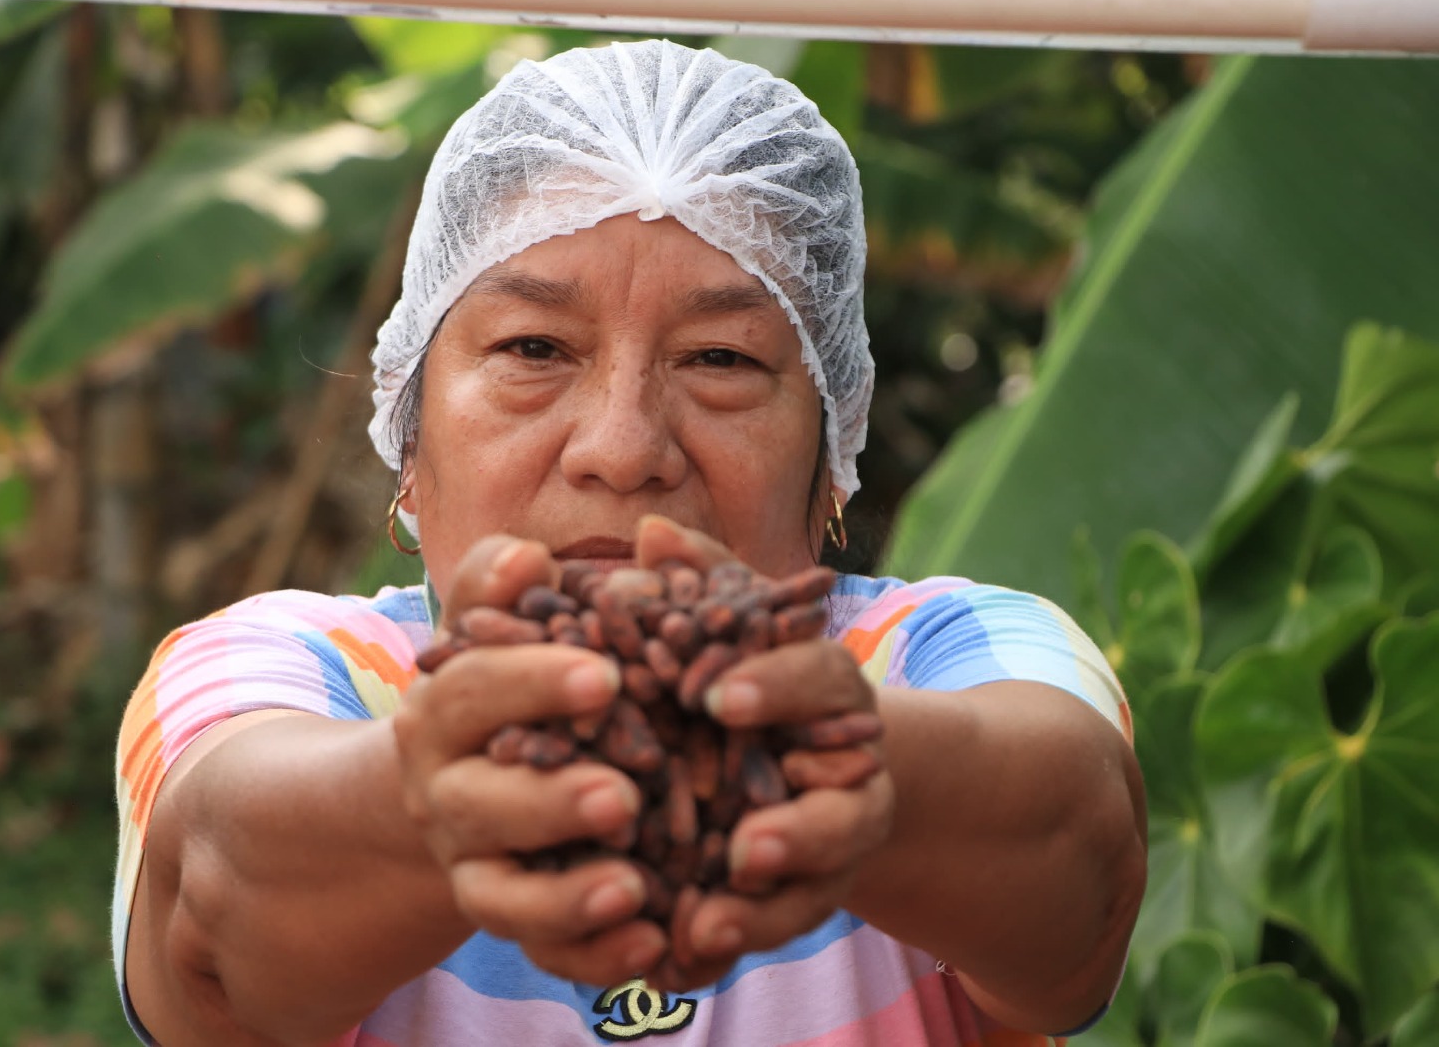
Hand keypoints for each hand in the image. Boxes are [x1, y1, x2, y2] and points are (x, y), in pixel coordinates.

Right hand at [393, 535, 669, 983]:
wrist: (462, 784)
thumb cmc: (507, 685)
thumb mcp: (495, 626)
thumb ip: (501, 582)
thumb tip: (527, 557)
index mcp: (442, 711)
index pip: (475, 689)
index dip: (531, 683)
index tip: (603, 676)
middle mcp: (447, 795)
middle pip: (482, 803)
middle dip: (550, 802)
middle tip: (622, 794)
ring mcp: (475, 866)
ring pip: (504, 897)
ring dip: (568, 897)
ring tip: (633, 886)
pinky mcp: (515, 922)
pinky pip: (548, 954)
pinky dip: (596, 957)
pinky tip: (655, 945)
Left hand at [635, 516, 895, 991]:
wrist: (808, 756)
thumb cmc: (754, 671)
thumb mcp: (733, 621)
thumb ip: (699, 580)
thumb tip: (650, 533)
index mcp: (831, 693)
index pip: (820, 681)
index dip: (775, 688)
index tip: (717, 697)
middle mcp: (846, 773)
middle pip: (840, 809)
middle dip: (797, 834)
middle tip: (745, 849)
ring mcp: (829, 843)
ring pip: (812, 887)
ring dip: (762, 913)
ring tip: (705, 930)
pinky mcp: (797, 896)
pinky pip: (770, 929)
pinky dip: (727, 950)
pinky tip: (676, 963)